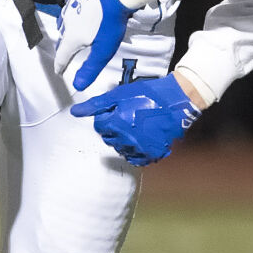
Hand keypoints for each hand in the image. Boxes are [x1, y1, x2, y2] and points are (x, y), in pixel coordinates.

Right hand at [55, 0, 137, 89]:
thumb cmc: (111, 23)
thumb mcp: (103, 51)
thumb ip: (90, 69)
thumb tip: (78, 85)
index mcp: (71, 37)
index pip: (61, 56)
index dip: (60, 66)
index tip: (59, 71)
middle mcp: (66, 21)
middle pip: (62, 37)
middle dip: (63, 47)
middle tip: (67, 53)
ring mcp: (71, 4)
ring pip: (65, 19)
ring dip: (67, 28)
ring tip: (72, 32)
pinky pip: (71, 2)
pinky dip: (73, 8)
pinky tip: (78, 8)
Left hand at [69, 73, 201, 165]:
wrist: (177, 101)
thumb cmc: (149, 94)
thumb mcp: (120, 94)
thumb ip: (96, 105)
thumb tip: (75, 112)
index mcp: (115, 124)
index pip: (99, 126)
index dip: (107, 116)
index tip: (117, 110)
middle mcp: (126, 139)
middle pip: (109, 139)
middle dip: (114, 129)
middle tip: (127, 117)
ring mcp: (140, 148)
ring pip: (122, 149)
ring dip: (124, 140)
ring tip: (135, 127)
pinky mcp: (152, 153)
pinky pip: (136, 159)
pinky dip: (135, 152)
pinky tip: (140, 140)